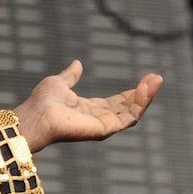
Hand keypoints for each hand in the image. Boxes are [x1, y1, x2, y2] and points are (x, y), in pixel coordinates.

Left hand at [13, 60, 162, 152]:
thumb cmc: (41, 102)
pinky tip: (145, 89)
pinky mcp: (105, 129)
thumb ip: (70, 76)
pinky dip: (139, 104)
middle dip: (143, 93)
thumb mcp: (59, 83)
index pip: (116, 103)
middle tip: (156, 77)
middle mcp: (97, 119)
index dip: (131, 92)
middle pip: (128, 108)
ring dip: (145, 97)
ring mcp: (102, 126)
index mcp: (88, 109)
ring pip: (132, 113)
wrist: (35, 115)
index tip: (147, 79)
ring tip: (156, 80)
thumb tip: (77, 64)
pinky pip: (129, 118)